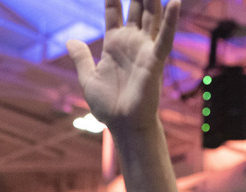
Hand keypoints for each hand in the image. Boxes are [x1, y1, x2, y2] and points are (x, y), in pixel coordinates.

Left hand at [66, 0, 177, 131]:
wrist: (122, 125)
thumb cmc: (108, 106)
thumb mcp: (88, 79)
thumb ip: (81, 58)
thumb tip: (70, 41)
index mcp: (114, 44)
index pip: (114, 11)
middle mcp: (131, 42)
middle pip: (136, 7)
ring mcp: (144, 49)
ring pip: (151, 15)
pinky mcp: (154, 61)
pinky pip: (165, 38)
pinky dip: (171, 21)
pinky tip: (175, 3)